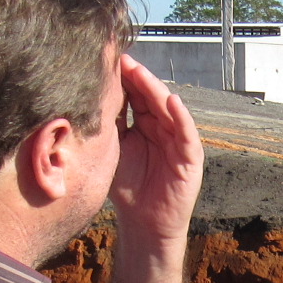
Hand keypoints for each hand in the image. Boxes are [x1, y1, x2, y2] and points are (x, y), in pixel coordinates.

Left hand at [110, 55, 203, 246]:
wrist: (143, 223)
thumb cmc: (127, 188)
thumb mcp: (114, 149)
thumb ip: (110, 124)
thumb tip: (91, 94)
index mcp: (145, 125)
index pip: (136, 96)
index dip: (125, 79)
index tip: (108, 61)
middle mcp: (163, 128)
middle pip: (152, 97)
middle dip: (138, 78)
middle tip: (122, 60)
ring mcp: (178, 142)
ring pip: (168, 109)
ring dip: (156, 90)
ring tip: (140, 73)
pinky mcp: (191, 158)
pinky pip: (187, 133)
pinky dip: (181, 116)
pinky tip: (172, 101)